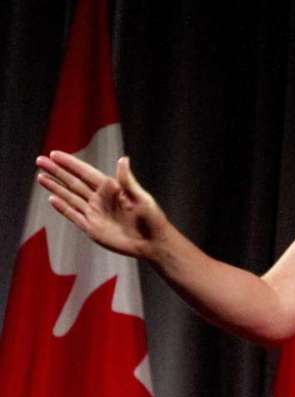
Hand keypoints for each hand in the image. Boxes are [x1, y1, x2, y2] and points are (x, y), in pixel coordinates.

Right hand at [36, 152, 170, 259]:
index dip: (70, 163)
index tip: (55, 154)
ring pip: (70, 197)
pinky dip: (62, 207)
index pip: (86, 172)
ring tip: (41, 177)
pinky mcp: (91, 228)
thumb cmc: (152, 218)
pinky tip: (52, 199)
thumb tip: (123, 159)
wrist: (151, 243)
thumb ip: (127, 181)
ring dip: (55, 187)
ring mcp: (94, 213)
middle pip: (73, 182)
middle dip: (57, 172)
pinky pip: (73, 215)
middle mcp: (100, 199)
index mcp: (112, 188)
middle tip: (40, 160)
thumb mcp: (141, 198)